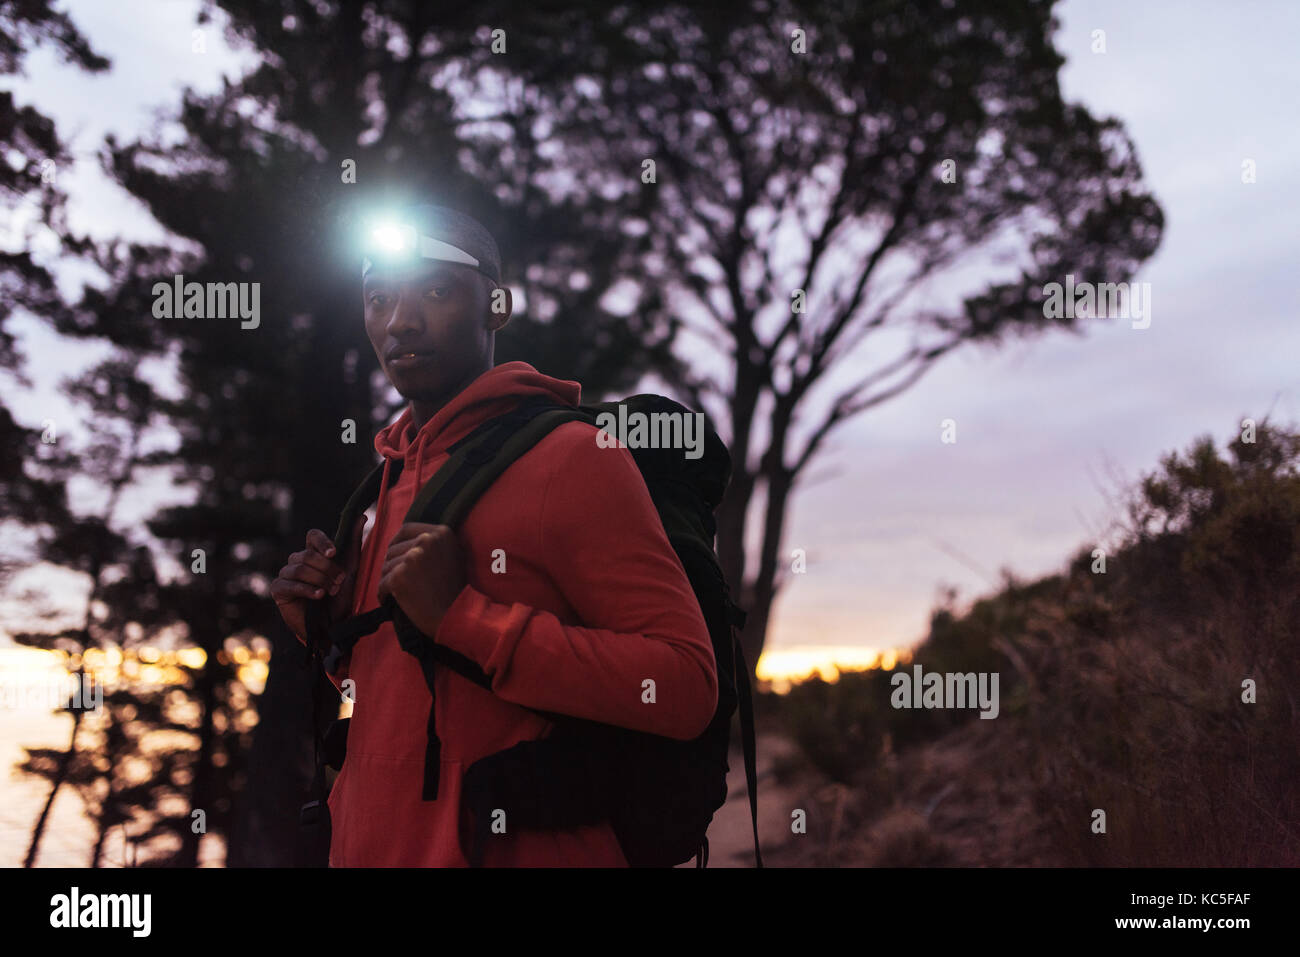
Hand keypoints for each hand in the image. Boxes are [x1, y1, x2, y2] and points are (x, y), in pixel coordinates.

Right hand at [271, 516, 367, 643]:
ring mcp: (286, 575)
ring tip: (330, 592)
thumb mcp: (351, 568)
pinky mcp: (278, 590)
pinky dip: (306, 589)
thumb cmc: (341, 597)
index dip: (322, 542)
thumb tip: (362, 515)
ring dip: (319, 580)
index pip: (312, 536)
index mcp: (314, 554)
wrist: (333, 626)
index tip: (334, 553)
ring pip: (299, 568)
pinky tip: (318, 597)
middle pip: (307, 554)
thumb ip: (354, 542)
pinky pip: (289, 584)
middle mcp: (298, 561)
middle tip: (338, 582)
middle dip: (326, 569)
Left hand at [377, 523, 464, 637]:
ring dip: (389, 581)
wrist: (457, 615)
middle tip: (401, 581)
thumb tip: (405, 541)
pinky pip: (382, 583)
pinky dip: (383, 594)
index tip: (395, 555)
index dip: (397, 542)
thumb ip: (433, 543)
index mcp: (441, 533)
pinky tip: (390, 601)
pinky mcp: (400, 576)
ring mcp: (412, 557)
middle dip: (393, 565)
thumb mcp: (453, 555)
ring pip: (386, 566)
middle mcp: (426, 540)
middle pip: (393, 549)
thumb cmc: (454, 590)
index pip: (406, 529)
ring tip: (401, 593)